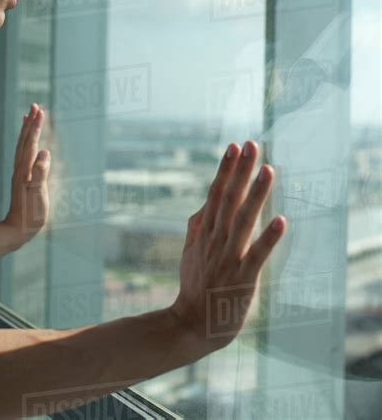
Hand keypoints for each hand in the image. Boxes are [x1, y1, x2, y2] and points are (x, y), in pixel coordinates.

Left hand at [4, 103, 50, 245]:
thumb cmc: (30, 214)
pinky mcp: (22, 177)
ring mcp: (20, 172)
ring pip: (22, 145)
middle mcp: (21, 168)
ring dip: (27, 129)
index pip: (31, 143)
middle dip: (30, 122)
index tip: (40, 110)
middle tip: (35, 105)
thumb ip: (40, 173)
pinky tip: (30, 142)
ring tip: (29, 115)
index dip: (36, 126)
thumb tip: (44, 153)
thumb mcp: (38, 194)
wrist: (17, 230)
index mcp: (25, 169)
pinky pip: (23, 154)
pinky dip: (26, 142)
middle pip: (24, 140)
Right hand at [169, 140, 285, 354]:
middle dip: (241, 171)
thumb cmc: (194, 285)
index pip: (216, 193)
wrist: (191, 324)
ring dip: (257, 195)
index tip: (235, 146)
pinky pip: (257, 255)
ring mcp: (229, 258)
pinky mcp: (242, 278)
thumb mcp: (190, 250)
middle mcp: (216, 240)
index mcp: (205, 231)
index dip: (226, 169)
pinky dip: (268, 238)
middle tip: (252, 145)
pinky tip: (281, 220)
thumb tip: (207, 200)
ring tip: (269, 170)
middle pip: (230, 199)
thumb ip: (198, 223)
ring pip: (244, 220)